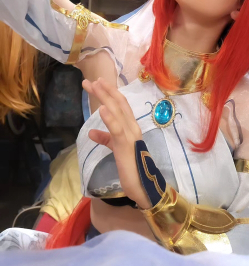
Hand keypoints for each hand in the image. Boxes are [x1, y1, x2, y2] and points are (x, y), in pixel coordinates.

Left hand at [82, 78, 150, 208]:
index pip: (120, 105)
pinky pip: (117, 129)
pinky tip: (102, 108)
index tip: (96, 83)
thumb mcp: (116, 148)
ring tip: (94, 85)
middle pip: (118, 103)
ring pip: (117, 111)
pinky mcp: (125, 145)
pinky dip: (109, 117)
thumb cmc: (131, 166)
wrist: (143, 185)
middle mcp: (132, 126)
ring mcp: (130, 134)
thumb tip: (91, 132)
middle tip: (90, 80)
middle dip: (104, 90)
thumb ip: (106, 139)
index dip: (109, 92)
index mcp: (131, 126)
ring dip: (105, 97)